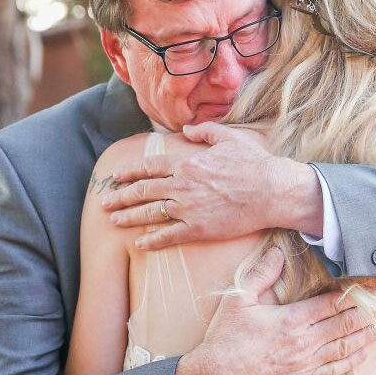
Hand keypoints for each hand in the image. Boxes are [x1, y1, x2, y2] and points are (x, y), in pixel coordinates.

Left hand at [100, 122, 322, 248]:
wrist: (271, 191)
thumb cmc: (253, 163)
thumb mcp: (229, 138)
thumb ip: (204, 132)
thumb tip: (186, 130)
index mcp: (187, 163)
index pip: (150, 167)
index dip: (130, 173)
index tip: (116, 177)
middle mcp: (182, 185)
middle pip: (143, 191)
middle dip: (120, 197)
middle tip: (104, 202)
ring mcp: (188, 208)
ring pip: (150, 214)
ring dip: (128, 217)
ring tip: (113, 221)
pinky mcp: (199, 229)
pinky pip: (169, 236)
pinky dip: (151, 241)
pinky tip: (138, 244)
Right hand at [172, 247, 375, 374]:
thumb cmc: (226, 338)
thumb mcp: (239, 299)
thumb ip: (261, 274)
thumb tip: (278, 252)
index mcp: (292, 319)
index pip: (332, 304)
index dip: (354, 295)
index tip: (372, 288)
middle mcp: (305, 342)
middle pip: (345, 325)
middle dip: (370, 314)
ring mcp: (305, 363)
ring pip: (345, 347)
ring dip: (367, 337)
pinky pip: (334, 370)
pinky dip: (352, 361)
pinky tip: (364, 354)